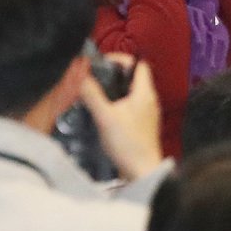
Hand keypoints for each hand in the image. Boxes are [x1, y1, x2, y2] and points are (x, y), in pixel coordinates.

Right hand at [79, 55, 163, 181]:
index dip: (120, 59)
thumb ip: (91, 94)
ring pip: (131, 92)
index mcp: (145, 93)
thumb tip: (80, 75)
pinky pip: (130, 106)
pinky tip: (103, 111)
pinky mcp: (142, 124)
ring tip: (95, 93)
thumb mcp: (104, 116)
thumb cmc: (128, 144)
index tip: (102, 63)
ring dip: (114, 90)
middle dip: (113, 74)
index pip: (138, 63)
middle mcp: (150, 100)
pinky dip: (117, 103)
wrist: (142, 171)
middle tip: (94, 77)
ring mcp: (147, 113)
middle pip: (133, 77)